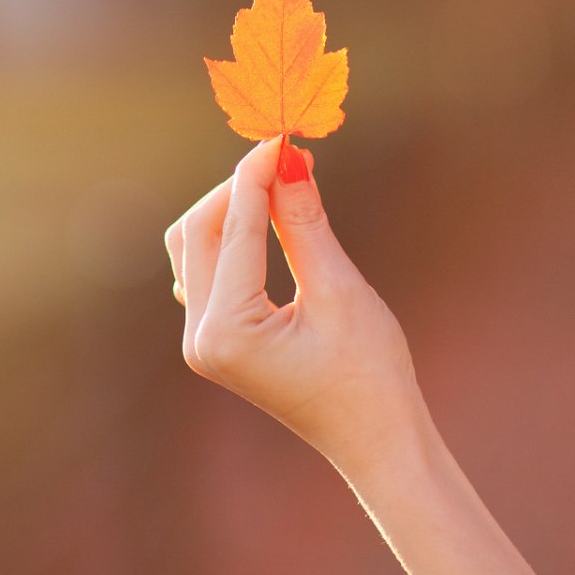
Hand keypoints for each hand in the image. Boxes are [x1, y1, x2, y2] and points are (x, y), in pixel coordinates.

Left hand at [163, 137, 424, 471]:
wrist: (377, 440)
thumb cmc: (370, 374)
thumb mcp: (339, 290)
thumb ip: (305, 222)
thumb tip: (288, 160)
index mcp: (227, 332)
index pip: (233, 229)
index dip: (258, 174)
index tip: (284, 134)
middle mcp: (201, 338)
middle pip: (199, 231)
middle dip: (240, 188)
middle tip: (289, 157)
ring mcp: (203, 342)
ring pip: (197, 247)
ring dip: (233, 209)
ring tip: (285, 182)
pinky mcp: (217, 340)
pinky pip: (208, 271)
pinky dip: (233, 237)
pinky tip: (268, 219)